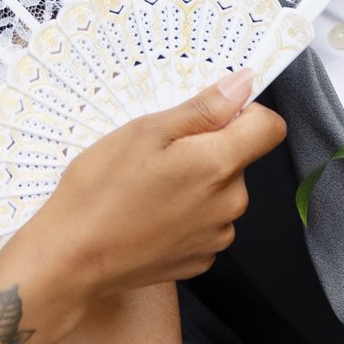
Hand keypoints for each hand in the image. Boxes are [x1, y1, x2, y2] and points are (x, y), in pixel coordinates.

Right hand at [16, 70, 285, 299]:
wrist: (73, 258)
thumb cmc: (100, 191)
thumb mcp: (145, 132)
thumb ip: (203, 109)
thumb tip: (243, 84)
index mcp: (218, 165)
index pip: (269, 127)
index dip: (244, 113)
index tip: (209, 116)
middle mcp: (229, 204)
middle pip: (238, 159)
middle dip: (207, 149)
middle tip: (157, 154)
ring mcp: (216, 236)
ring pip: (220, 192)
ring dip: (196, 184)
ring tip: (147, 188)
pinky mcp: (200, 259)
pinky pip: (205, 223)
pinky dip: (185, 215)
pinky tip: (149, 214)